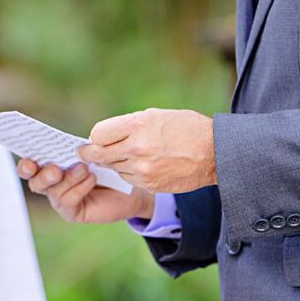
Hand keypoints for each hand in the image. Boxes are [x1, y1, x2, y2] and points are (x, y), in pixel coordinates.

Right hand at [17, 159, 154, 223]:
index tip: (29, 158)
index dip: (24, 164)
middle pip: (35, 182)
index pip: (29, 167)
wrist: (130, 189)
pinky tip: (92, 178)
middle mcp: (50, 186)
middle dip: (42, 175)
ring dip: (68, 178)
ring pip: (53, 191)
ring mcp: (59, 201)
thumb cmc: (107, 166)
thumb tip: (65, 146)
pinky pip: (68, 201)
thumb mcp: (89, 154)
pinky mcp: (72, 213)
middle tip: (55, 169)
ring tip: (84, 168)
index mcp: (49, 167)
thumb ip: (74, 151)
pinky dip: (79, 188)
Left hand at [76, 108, 216, 193]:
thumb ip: (128, 126)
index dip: (96, 137)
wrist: (215, 153)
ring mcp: (142, 169)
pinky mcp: (149, 184)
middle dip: (90, 154)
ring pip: (113, 168)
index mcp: (138, 125)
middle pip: (98, 154)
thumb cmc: (186, 129)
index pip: (97, 134)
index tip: (96, 139)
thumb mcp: (156, 116)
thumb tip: (102, 136)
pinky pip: (128, 178)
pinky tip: (144, 165)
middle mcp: (137, 148)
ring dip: (115, 163)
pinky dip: (130, 173)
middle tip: (84, 153)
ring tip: (132, 155)